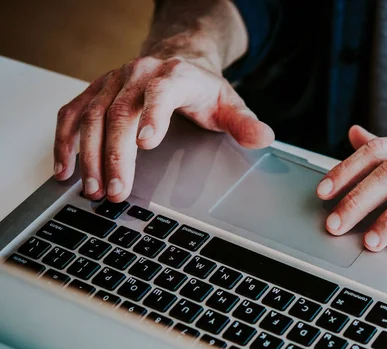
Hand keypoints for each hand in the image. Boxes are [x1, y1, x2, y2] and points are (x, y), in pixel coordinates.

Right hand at [54, 56, 273, 201]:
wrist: (176, 60)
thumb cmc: (201, 87)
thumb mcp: (228, 103)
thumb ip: (243, 123)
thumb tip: (263, 138)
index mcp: (174, 76)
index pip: (161, 92)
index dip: (152, 116)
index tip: (146, 144)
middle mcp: (138, 74)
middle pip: (120, 113)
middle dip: (116, 155)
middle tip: (116, 190)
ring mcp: (113, 83)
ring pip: (91, 116)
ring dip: (88, 156)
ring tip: (93, 190)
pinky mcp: (95, 92)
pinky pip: (71, 114)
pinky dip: (65, 141)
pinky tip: (66, 170)